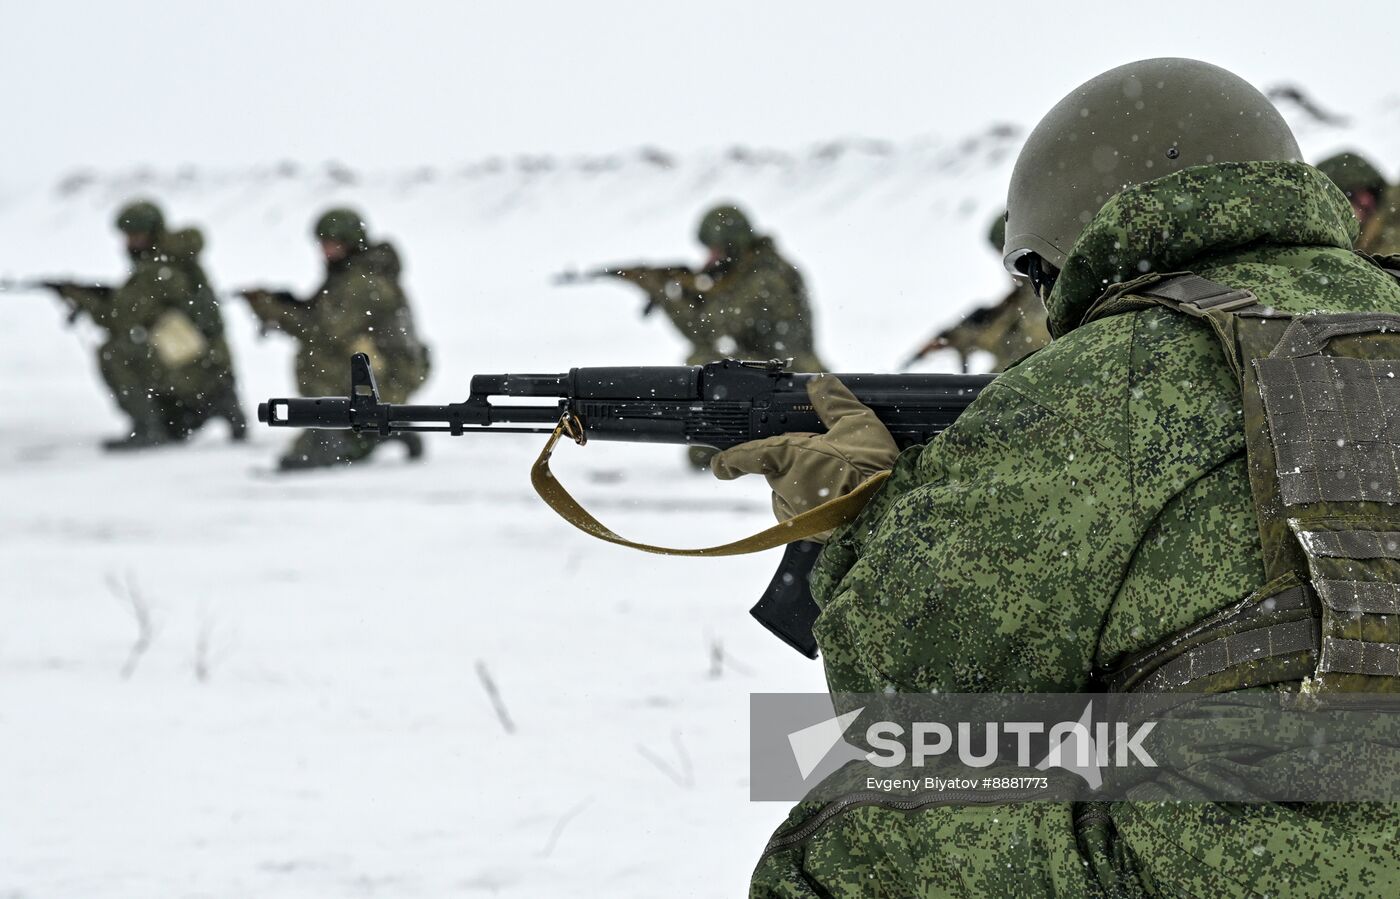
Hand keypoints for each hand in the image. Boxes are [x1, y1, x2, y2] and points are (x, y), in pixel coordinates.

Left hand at [710, 375, 898, 539]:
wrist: (888, 512)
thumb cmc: (871, 468)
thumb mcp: (857, 423)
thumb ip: (834, 402)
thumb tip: (819, 382)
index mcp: (788, 458)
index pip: (748, 456)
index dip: (730, 460)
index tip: (719, 464)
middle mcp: (785, 488)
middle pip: (778, 474)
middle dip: (795, 466)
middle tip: (826, 458)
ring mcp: (798, 515)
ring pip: (791, 497)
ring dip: (805, 488)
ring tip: (840, 480)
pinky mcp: (813, 535)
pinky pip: (806, 517)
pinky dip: (818, 508)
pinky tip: (843, 499)